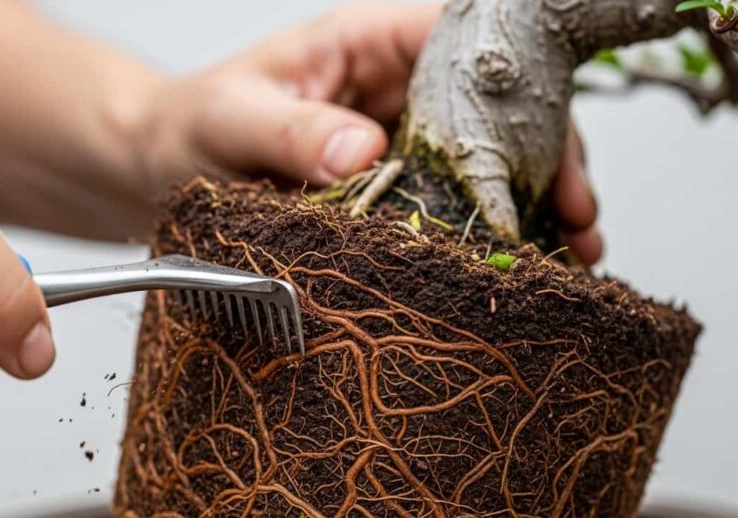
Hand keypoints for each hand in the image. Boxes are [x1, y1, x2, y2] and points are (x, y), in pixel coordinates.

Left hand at [139, 5, 601, 263]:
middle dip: (548, 153)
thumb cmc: (187, 126)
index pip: (462, 38)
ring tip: (574, 248)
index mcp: (365, 41)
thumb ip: (290, 131)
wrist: (158, 169)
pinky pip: (455, 199)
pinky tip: (524, 260)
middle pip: (496, 104)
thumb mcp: (229, 121)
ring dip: (535, 198)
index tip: (549, 135)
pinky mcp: (393, 184)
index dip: (518, 81)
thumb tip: (362, 150)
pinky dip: (493, 229)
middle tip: (579, 212)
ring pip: (489, 155)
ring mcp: (399, 136)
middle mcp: (393, 85)